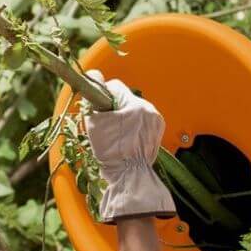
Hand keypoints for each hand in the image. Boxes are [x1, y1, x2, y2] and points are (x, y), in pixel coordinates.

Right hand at [83, 70, 175, 222]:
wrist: (129, 176)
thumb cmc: (110, 151)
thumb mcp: (95, 123)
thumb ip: (93, 98)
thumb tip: (93, 74)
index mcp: (135, 105)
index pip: (114, 86)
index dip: (101, 95)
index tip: (96, 108)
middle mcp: (149, 109)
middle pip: (125, 99)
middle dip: (113, 108)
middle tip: (105, 125)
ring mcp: (156, 122)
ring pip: (133, 110)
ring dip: (123, 117)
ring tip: (116, 136)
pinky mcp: (158, 132)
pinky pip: (142, 122)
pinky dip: (133, 127)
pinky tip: (126, 140)